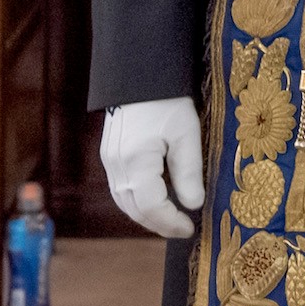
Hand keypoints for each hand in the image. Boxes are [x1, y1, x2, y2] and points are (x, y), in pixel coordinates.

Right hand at [100, 97, 203, 237]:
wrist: (140, 76)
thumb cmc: (167, 101)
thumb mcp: (186, 133)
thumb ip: (188, 171)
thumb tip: (194, 204)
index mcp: (136, 162)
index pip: (151, 207)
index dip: (170, 222)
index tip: (191, 228)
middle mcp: (116, 166)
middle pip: (134, 209)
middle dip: (159, 224)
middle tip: (183, 229)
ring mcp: (109, 161)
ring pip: (125, 202)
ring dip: (147, 215)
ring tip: (172, 219)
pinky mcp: (110, 156)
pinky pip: (122, 189)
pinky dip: (138, 201)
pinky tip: (156, 200)